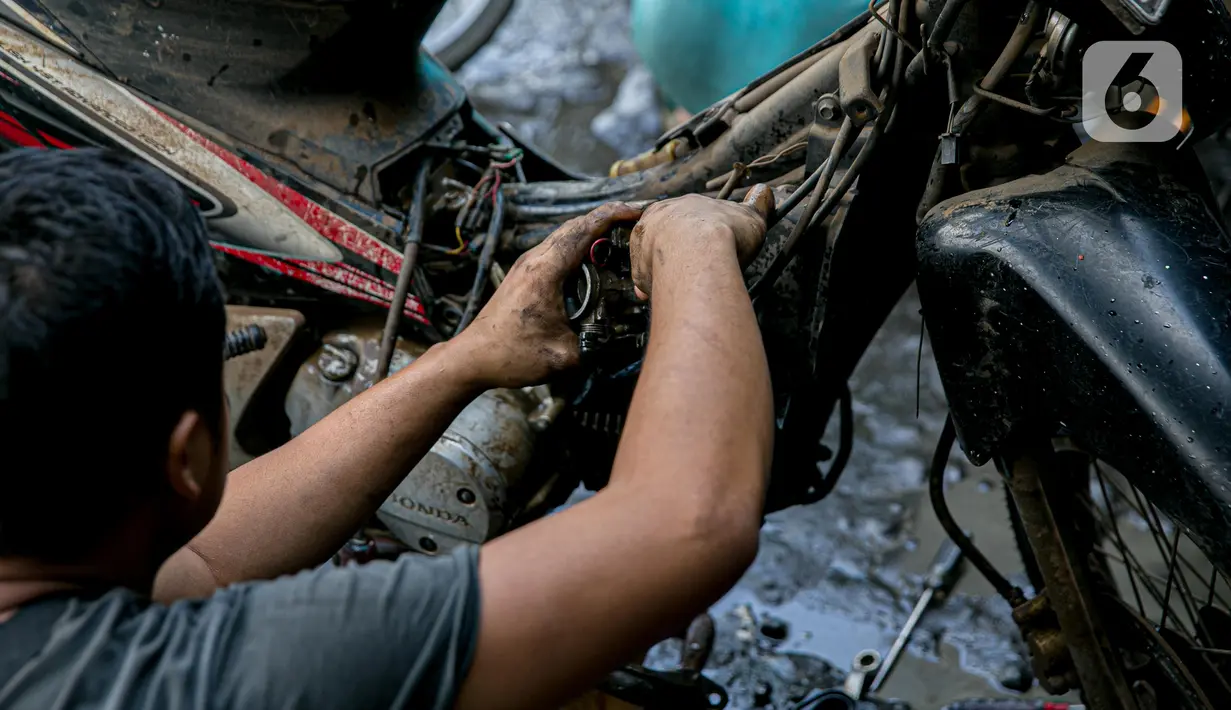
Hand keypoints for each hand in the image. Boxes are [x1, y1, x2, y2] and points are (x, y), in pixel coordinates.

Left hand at [455, 202, 642, 388]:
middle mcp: (535, 259)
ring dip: (594, 231)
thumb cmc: (511, 355)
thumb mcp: (565, 356)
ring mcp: (528, 264)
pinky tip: (596, 259)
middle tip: (639, 223)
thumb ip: (599, 345)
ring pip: (566, 235)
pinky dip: (581, 245)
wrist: (473, 357)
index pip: (584, 229)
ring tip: (623, 237)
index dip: (615, 215)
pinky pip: (558, 248)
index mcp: (545, 271)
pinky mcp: (526, 273)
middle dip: (610, 218)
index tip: (639, 210)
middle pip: (577, 225)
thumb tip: (625, 339)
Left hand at [629, 186, 773, 297]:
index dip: (696, 232)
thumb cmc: (725, 233)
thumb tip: (764, 192)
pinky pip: (642, 279)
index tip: (704, 245)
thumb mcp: (751, 216)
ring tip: (676, 282)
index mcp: (683, 204)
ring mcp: (645, 244)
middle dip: (675, 249)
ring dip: (659, 268)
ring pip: (650, 255)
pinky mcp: (639, 269)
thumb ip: (758, 204)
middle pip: (664, 234)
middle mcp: (658, 219)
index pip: (685, 216)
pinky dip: (650, 286)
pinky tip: (659, 295)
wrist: (699, 252)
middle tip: (691, 265)